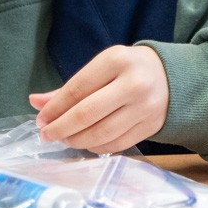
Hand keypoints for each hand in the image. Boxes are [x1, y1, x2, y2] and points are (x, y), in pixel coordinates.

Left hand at [30, 45, 168, 153]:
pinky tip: (85, 143)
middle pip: (87, 114)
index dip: (55, 108)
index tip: (41, 119)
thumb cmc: (127, 70)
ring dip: (76, 141)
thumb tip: (36, 102)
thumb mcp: (101, 68)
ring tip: (63, 139)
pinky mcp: (151, 127)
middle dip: (61, 128)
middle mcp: (133, 83)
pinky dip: (95, 147)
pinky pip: (116, 144)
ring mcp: (144, 107)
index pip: (77, 88)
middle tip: (46, 134)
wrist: (172, 77)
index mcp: (117, 60)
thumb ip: (69, 87)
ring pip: (101, 133)